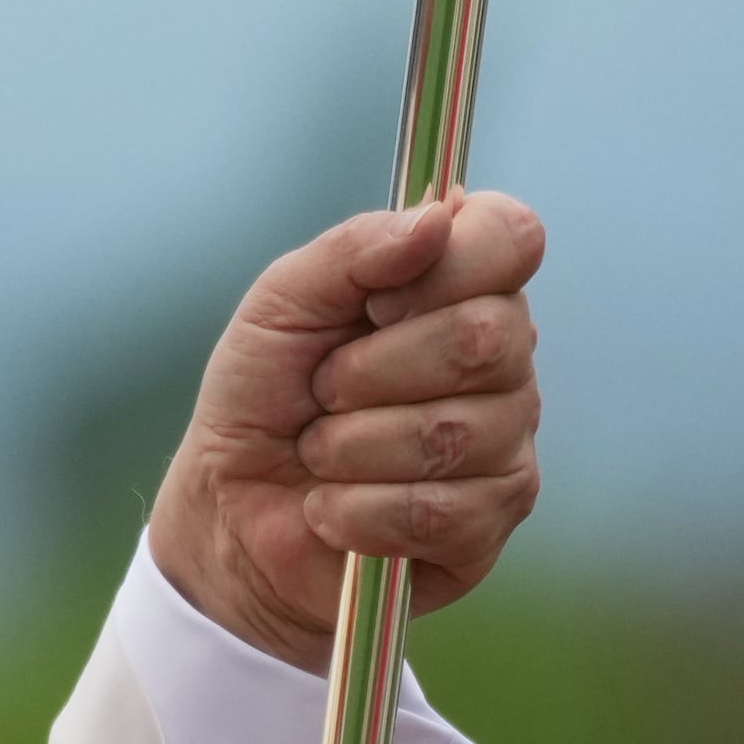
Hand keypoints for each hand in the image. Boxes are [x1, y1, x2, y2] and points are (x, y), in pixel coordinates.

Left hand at [147, 192, 546, 671]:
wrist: (232, 508)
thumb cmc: (266, 392)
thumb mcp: (283, 301)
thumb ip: (355, 248)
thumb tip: (440, 215)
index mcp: (465, 286)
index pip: (511, 239)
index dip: (443, 268)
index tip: (376, 302)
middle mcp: (506, 360)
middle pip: (484, 338)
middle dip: (370, 369)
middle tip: (326, 389)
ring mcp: (507, 446)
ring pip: (452, 433)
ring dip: (350, 447)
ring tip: (321, 454)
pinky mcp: (486, 528)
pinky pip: (436, 512)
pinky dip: (356, 511)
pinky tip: (333, 508)